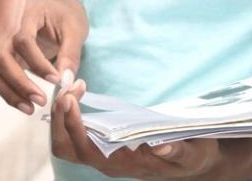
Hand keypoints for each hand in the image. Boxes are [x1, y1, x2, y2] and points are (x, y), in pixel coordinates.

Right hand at [0, 0, 87, 113]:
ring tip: (30, 108)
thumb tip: (65, 82)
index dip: (37, 62)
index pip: (23, 40)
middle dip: (19, 81)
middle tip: (41, 100)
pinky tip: (23, 103)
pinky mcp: (1, 55)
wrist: (57, 9)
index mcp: (26, 13)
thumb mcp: (75, 30)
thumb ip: (70, 54)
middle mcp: (7, 27)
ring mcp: (0, 41)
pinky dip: (6, 91)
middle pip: (1, 56)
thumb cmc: (65, 16)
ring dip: (9, 91)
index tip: (55, 80)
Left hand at [50, 87, 228, 179]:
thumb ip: (177, 151)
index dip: (72, 124)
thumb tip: (161, 146)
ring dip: (62, 114)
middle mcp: (107, 163)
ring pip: (65, 142)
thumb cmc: (192, 156)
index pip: (85, 148)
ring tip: (74, 87)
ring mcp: (102, 156)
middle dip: (60, 116)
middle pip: (65, 147)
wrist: (191, 164)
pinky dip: (69, 114)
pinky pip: (74, 134)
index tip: (71, 97)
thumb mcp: (192, 153)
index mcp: (124, 165)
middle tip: (68, 87)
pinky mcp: (102, 147)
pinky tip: (79, 93)